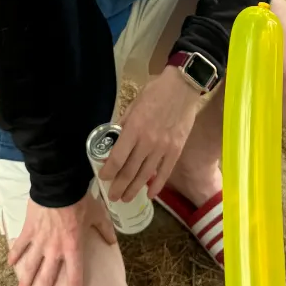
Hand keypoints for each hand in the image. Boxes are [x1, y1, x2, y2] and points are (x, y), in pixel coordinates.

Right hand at [8, 193, 116, 285]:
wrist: (59, 183)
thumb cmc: (80, 199)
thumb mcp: (98, 214)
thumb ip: (105, 230)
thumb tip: (112, 242)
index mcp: (73, 248)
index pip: (75, 278)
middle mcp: (55, 249)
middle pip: (47, 277)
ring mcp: (40, 241)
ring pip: (31, 266)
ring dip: (26, 280)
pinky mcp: (29, 230)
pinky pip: (20, 245)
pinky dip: (15, 254)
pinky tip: (10, 264)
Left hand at [99, 68, 203, 202]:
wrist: (182, 87)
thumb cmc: (155, 92)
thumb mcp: (133, 105)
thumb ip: (123, 124)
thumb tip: (113, 141)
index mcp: (134, 128)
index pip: (117, 157)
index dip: (108, 171)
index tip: (103, 178)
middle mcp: (147, 142)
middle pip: (130, 171)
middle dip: (119, 186)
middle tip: (113, 196)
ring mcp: (163, 148)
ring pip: (145, 175)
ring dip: (134, 189)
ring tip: (126, 198)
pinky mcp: (176, 150)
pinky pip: (165, 172)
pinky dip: (157, 185)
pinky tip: (150, 194)